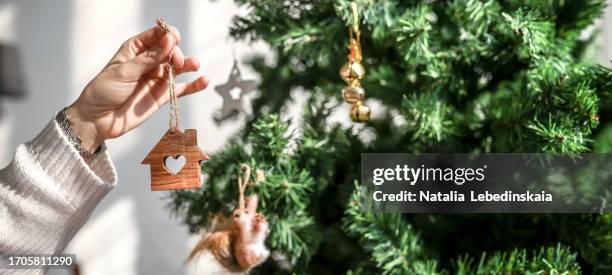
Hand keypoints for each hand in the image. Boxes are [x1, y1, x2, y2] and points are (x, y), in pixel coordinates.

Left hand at [66, 25, 208, 151]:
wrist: (97, 120)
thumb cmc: (103, 91)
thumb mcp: (124, 71)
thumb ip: (149, 59)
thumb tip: (169, 41)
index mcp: (135, 49)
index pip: (157, 35)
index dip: (167, 34)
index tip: (173, 39)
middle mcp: (148, 62)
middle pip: (170, 50)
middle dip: (176, 53)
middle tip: (175, 62)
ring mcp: (156, 79)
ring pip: (178, 68)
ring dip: (187, 64)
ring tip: (195, 65)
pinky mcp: (162, 96)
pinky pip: (182, 89)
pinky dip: (194, 85)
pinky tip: (204, 80)